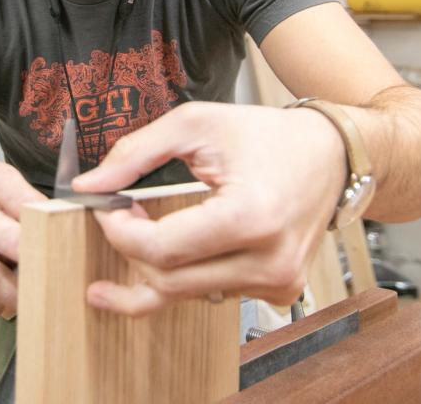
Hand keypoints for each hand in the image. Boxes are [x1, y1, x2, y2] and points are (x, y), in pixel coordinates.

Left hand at [71, 102, 346, 315]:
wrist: (331, 154)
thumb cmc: (266, 135)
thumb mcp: (195, 125)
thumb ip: (135, 154)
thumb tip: (89, 186)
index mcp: (250, 217)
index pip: (160, 250)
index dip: (119, 231)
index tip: (107, 206)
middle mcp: (268, 261)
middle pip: (167, 281)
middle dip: (130, 250)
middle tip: (117, 216)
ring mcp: (277, 282)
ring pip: (185, 294)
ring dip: (155, 264)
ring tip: (139, 229)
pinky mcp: (279, 291)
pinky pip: (211, 292)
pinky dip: (185, 272)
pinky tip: (174, 248)